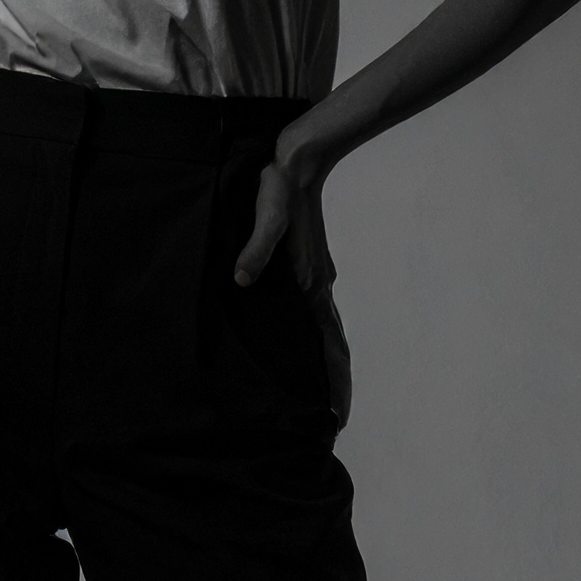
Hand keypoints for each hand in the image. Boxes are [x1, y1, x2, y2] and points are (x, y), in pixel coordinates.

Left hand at [234, 154, 351, 429]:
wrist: (296, 163)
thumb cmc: (278, 189)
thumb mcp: (267, 216)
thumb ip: (256, 247)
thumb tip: (243, 279)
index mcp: (310, 281)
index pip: (328, 342)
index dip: (334, 379)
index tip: (338, 414)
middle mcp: (317, 285)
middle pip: (332, 343)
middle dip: (334, 380)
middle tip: (333, 418)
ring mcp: (313, 277)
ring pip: (325, 329)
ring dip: (327, 360)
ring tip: (322, 393)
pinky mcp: (305, 268)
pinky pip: (314, 312)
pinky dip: (317, 336)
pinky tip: (304, 344)